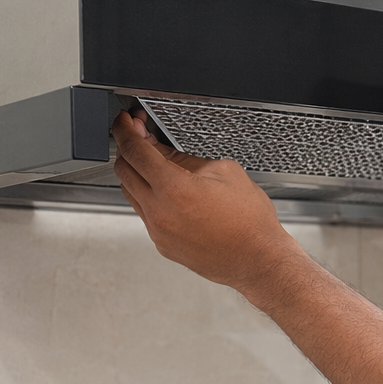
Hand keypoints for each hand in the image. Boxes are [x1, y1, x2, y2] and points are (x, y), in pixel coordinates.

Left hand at [112, 110, 305, 293]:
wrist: (259, 261)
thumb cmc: (251, 222)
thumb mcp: (224, 172)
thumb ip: (184, 158)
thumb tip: (161, 149)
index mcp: (174, 188)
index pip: (133, 150)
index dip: (125, 129)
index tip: (126, 122)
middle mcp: (159, 211)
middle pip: (123, 170)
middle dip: (128, 149)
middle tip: (141, 138)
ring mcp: (158, 231)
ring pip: (130, 193)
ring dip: (137, 174)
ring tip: (156, 167)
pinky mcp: (163, 245)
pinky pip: (145, 214)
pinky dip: (149, 198)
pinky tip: (169, 194)